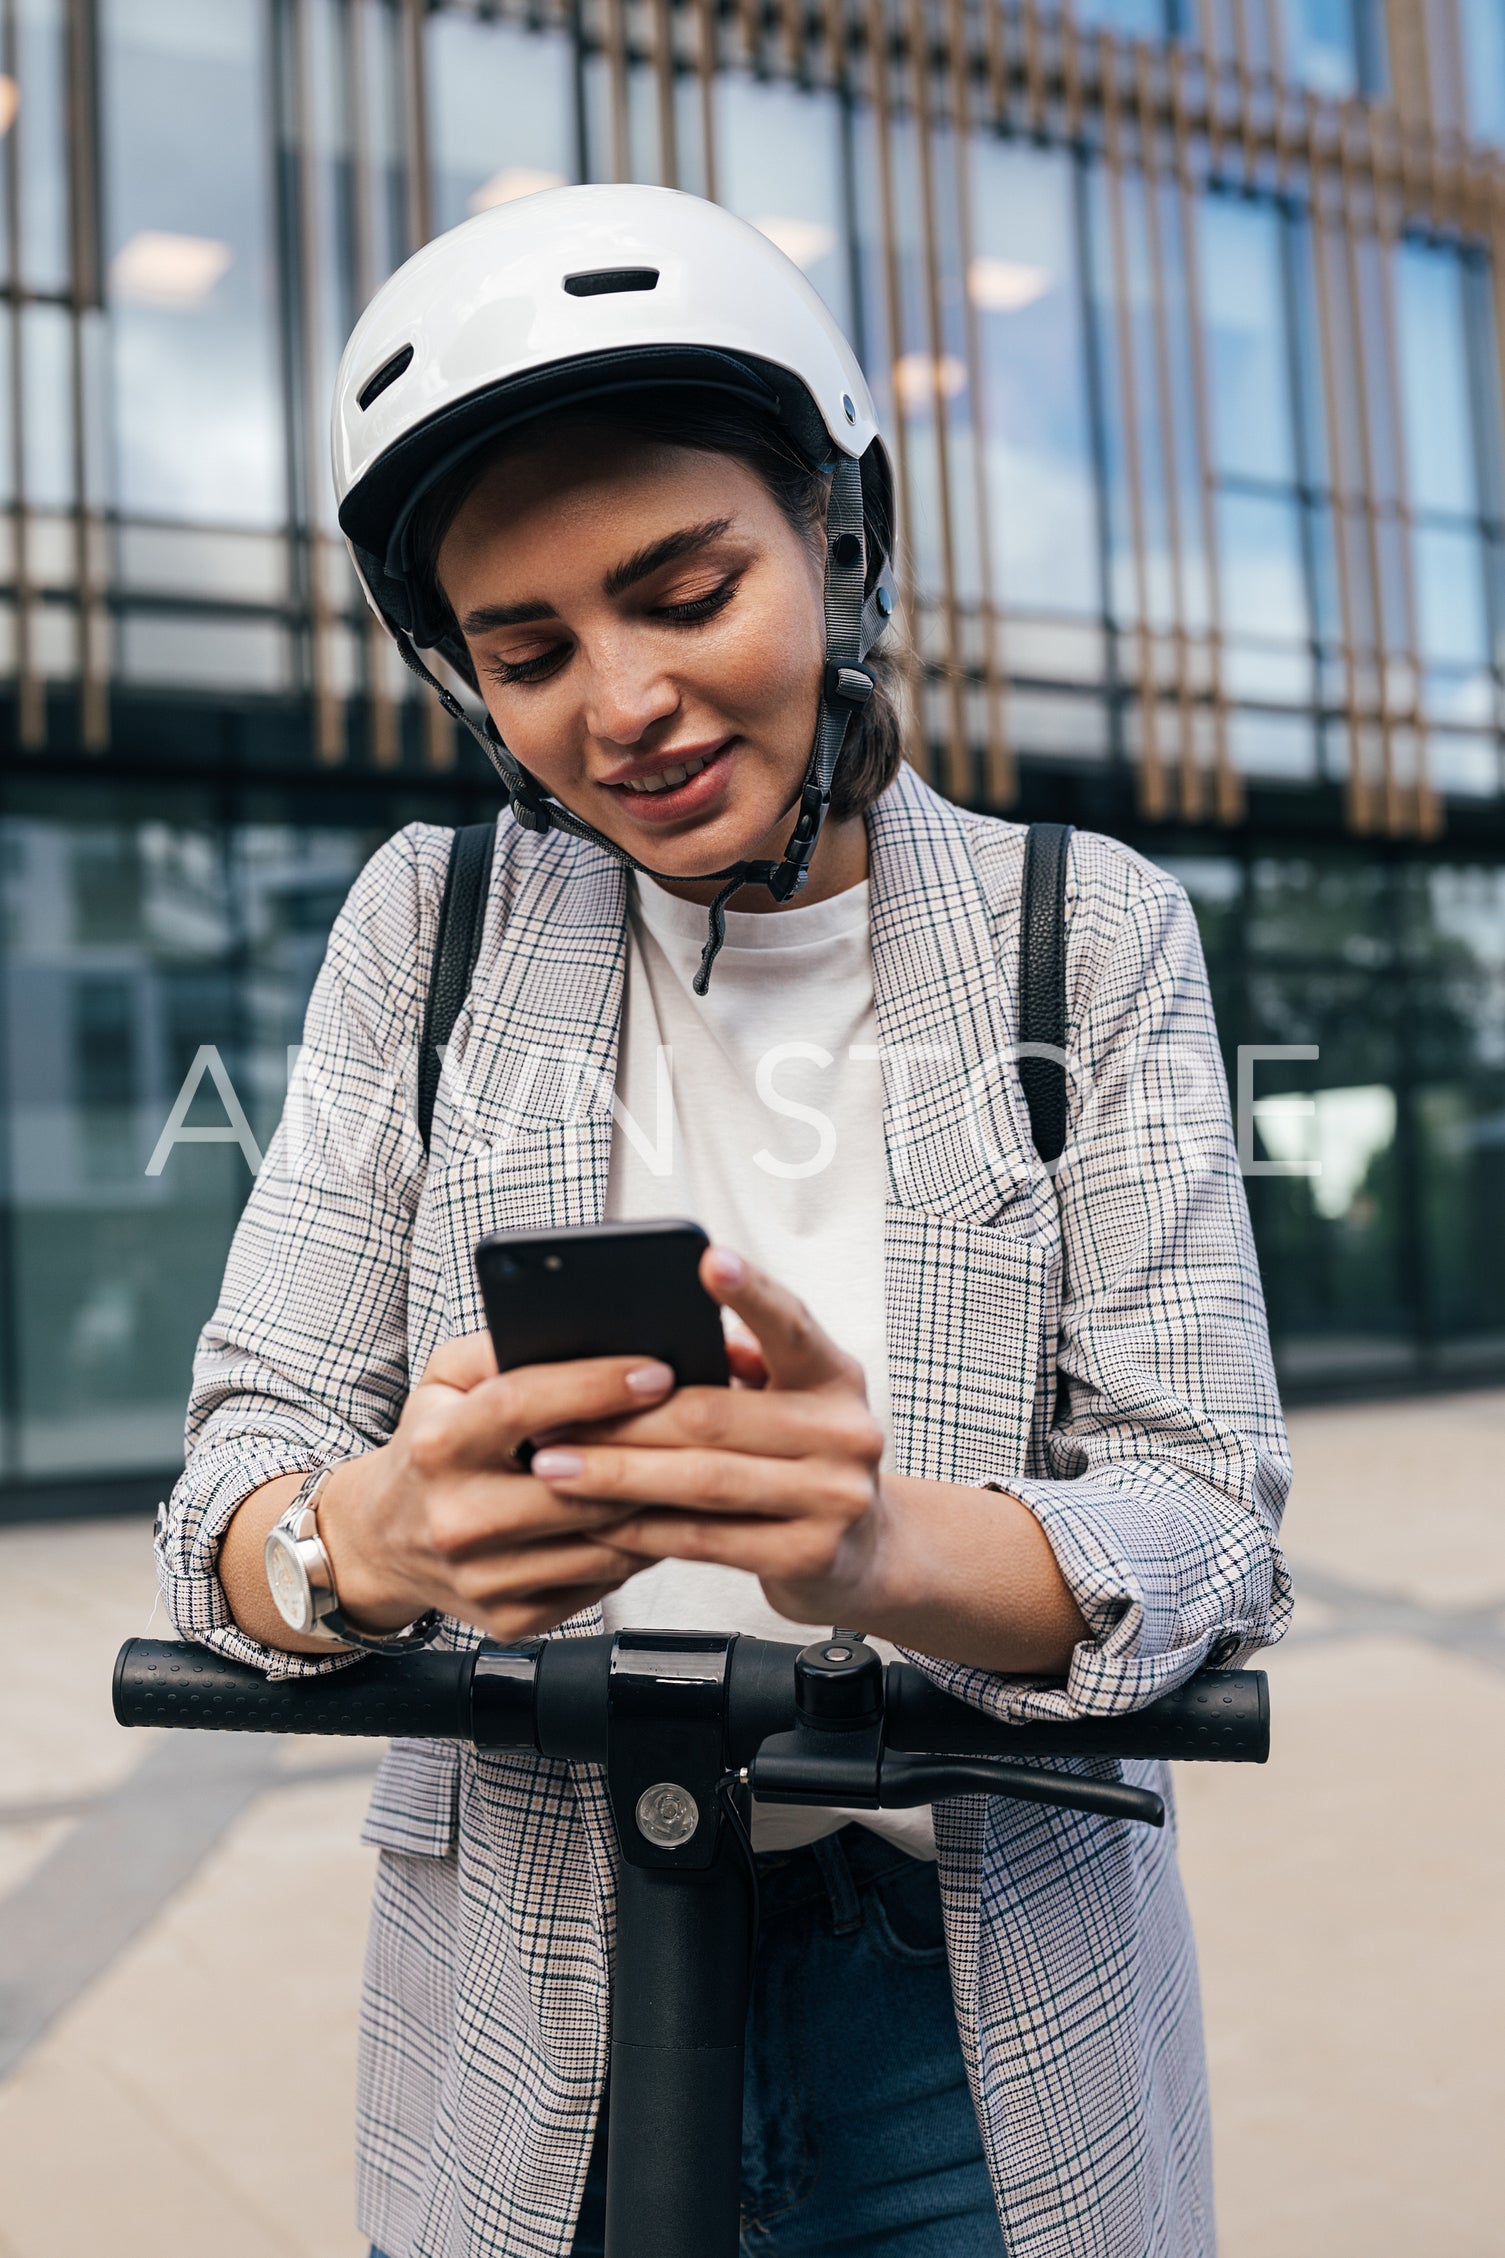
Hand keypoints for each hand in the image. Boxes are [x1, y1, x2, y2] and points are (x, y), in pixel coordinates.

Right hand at [315, 1332, 676, 1641]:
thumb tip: (579, 1326)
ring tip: (689, 1466)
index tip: (657, 1370)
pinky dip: (637, 1547)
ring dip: (657, 1504)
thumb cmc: (429, 1446)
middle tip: (700, 1422)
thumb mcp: (444, 1379)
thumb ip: (501, 1346)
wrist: (381, 1540)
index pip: (523, 1406)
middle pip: (579, 1485)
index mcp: (438, 1445)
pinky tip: (653, 1514)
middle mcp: (456, 1517)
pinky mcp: (512, 1619)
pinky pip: (601, 1582)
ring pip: (602, 1541)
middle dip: (648, 1451)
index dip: (596, 1386)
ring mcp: (483, 1578)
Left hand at [528, 1248, 890, 1628]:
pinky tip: (595, 1520)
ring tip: (552, 1468)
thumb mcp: (791, 1400)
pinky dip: (640, 1527)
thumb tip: (652, 1337)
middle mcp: (847, 1432)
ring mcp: (834, 1498)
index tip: (706, 1259)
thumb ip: (742, 1365)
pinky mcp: (809, 1556)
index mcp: (835, 1376)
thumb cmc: (802, 1460)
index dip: (750, 1291)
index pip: (791, 1323)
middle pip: (714, 1416)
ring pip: (702, 1480)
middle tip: (550, 1417)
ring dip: (615, 1474)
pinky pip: (703, 1538)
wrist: (862, 1553)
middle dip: (622, 1418)